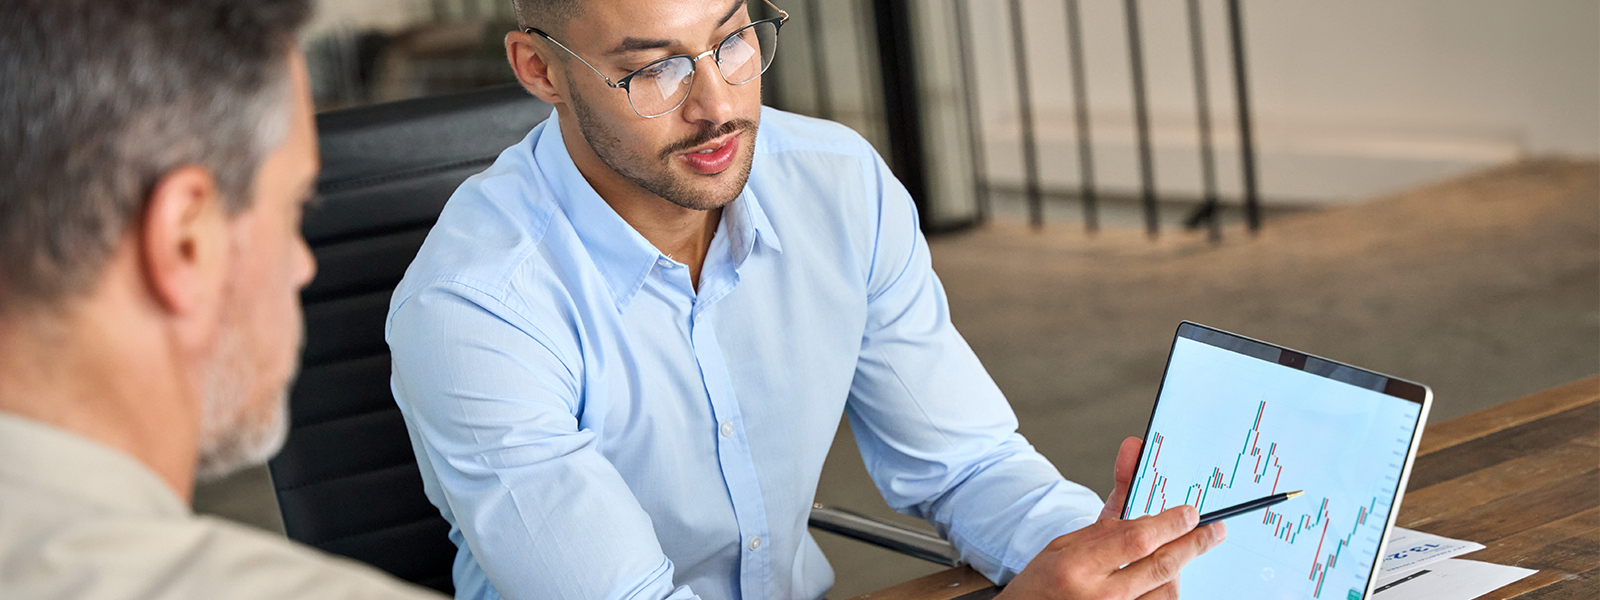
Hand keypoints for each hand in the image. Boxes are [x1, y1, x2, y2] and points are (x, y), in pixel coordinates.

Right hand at [996, 437, 1227, 599]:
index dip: (1169, 525)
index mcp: (1077, 565)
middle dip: (1193, 544)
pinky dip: (1166, 589)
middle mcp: (1098, 595)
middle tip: (1213, 530)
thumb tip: (1133, 455)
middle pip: (1160, 565)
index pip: (1136, 539)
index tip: (1190, 513)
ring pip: (1166, 590)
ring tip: (1183, 552)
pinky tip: (1166, 578)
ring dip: (1178, 568)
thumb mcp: (1066, 543)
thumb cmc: (1045, 582)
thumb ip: (1109, 513)